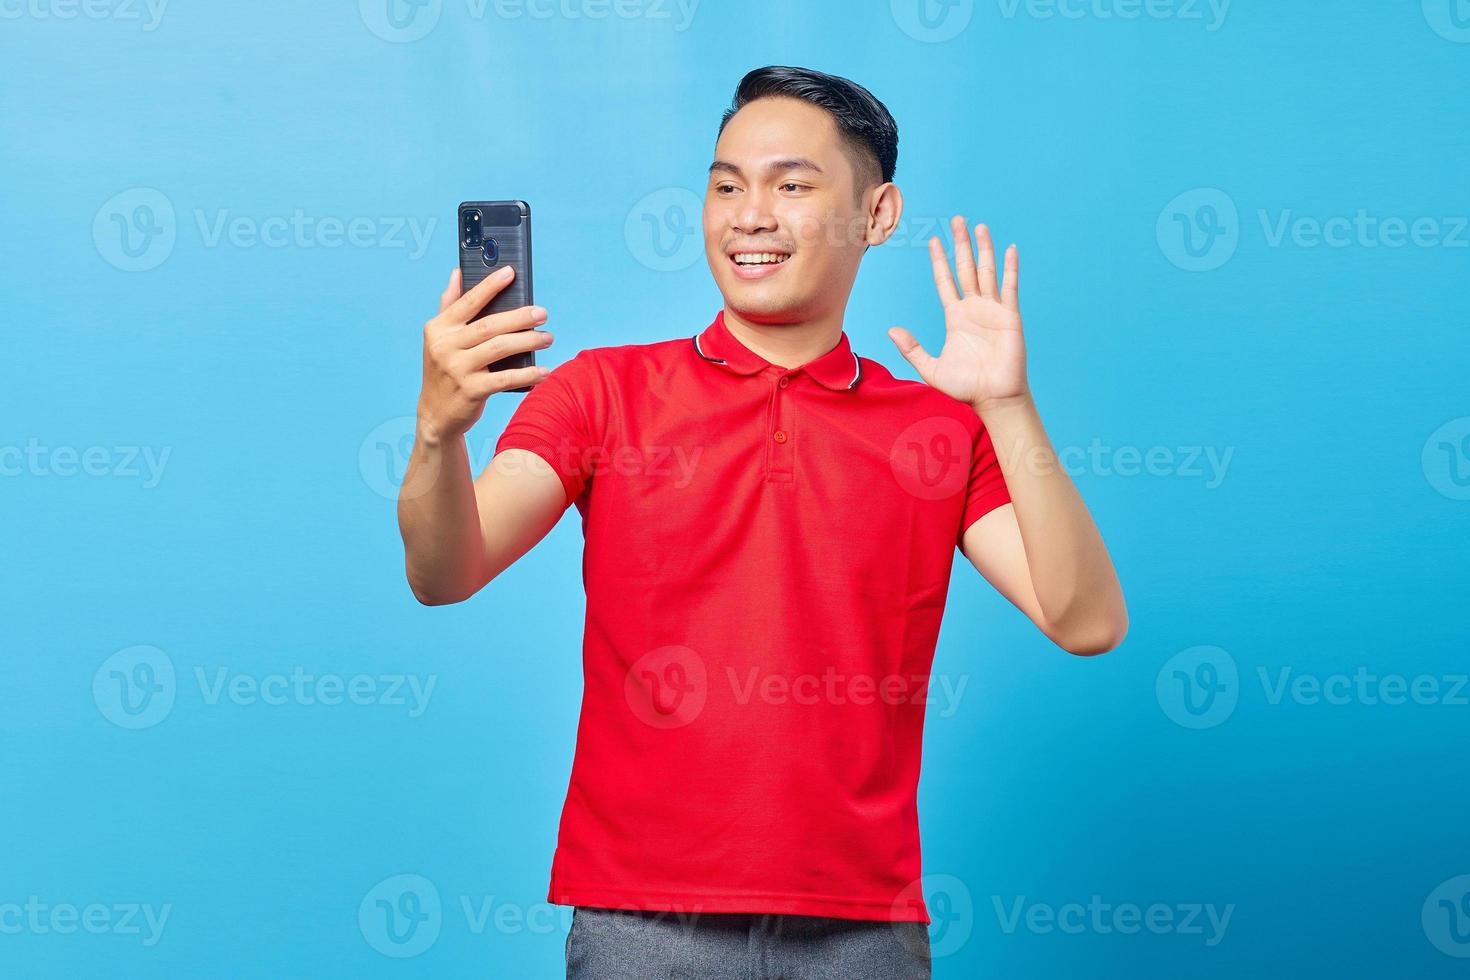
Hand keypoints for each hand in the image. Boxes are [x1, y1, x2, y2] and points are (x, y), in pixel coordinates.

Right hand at [416, 267, 551, 443]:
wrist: (435, 414)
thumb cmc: (444, 370)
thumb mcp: (439, 338)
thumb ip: (449, 305)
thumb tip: (457, 272)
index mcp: (438, 328)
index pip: (468, 302)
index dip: (490, 286)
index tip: (511, 272)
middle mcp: (445, 346)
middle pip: (490, 325)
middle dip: (520, 317)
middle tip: (542, 313)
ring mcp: (457, 369)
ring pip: (500, 348)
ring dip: (528, 341)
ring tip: (547, 338)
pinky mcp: (471, 390)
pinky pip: (505, 378)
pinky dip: (528, 374)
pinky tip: (544, 371)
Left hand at [888, 216, 1028, 413]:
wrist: (993, 398)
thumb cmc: (965, 387)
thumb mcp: (930, 369)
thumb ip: (911, 349)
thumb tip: (891, 331)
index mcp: (955, 317)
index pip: (945, 281)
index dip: (939, 261)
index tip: (933, 241)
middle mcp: (974, 309)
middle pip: (966, 268)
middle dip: (961, 245)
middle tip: (957, 221)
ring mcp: (993, 311)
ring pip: (987, 272)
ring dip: (984, 249)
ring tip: (980, 227)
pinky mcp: (1010, 317)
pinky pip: (1010, 287)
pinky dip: (1010, 268)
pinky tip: (1009, 249)